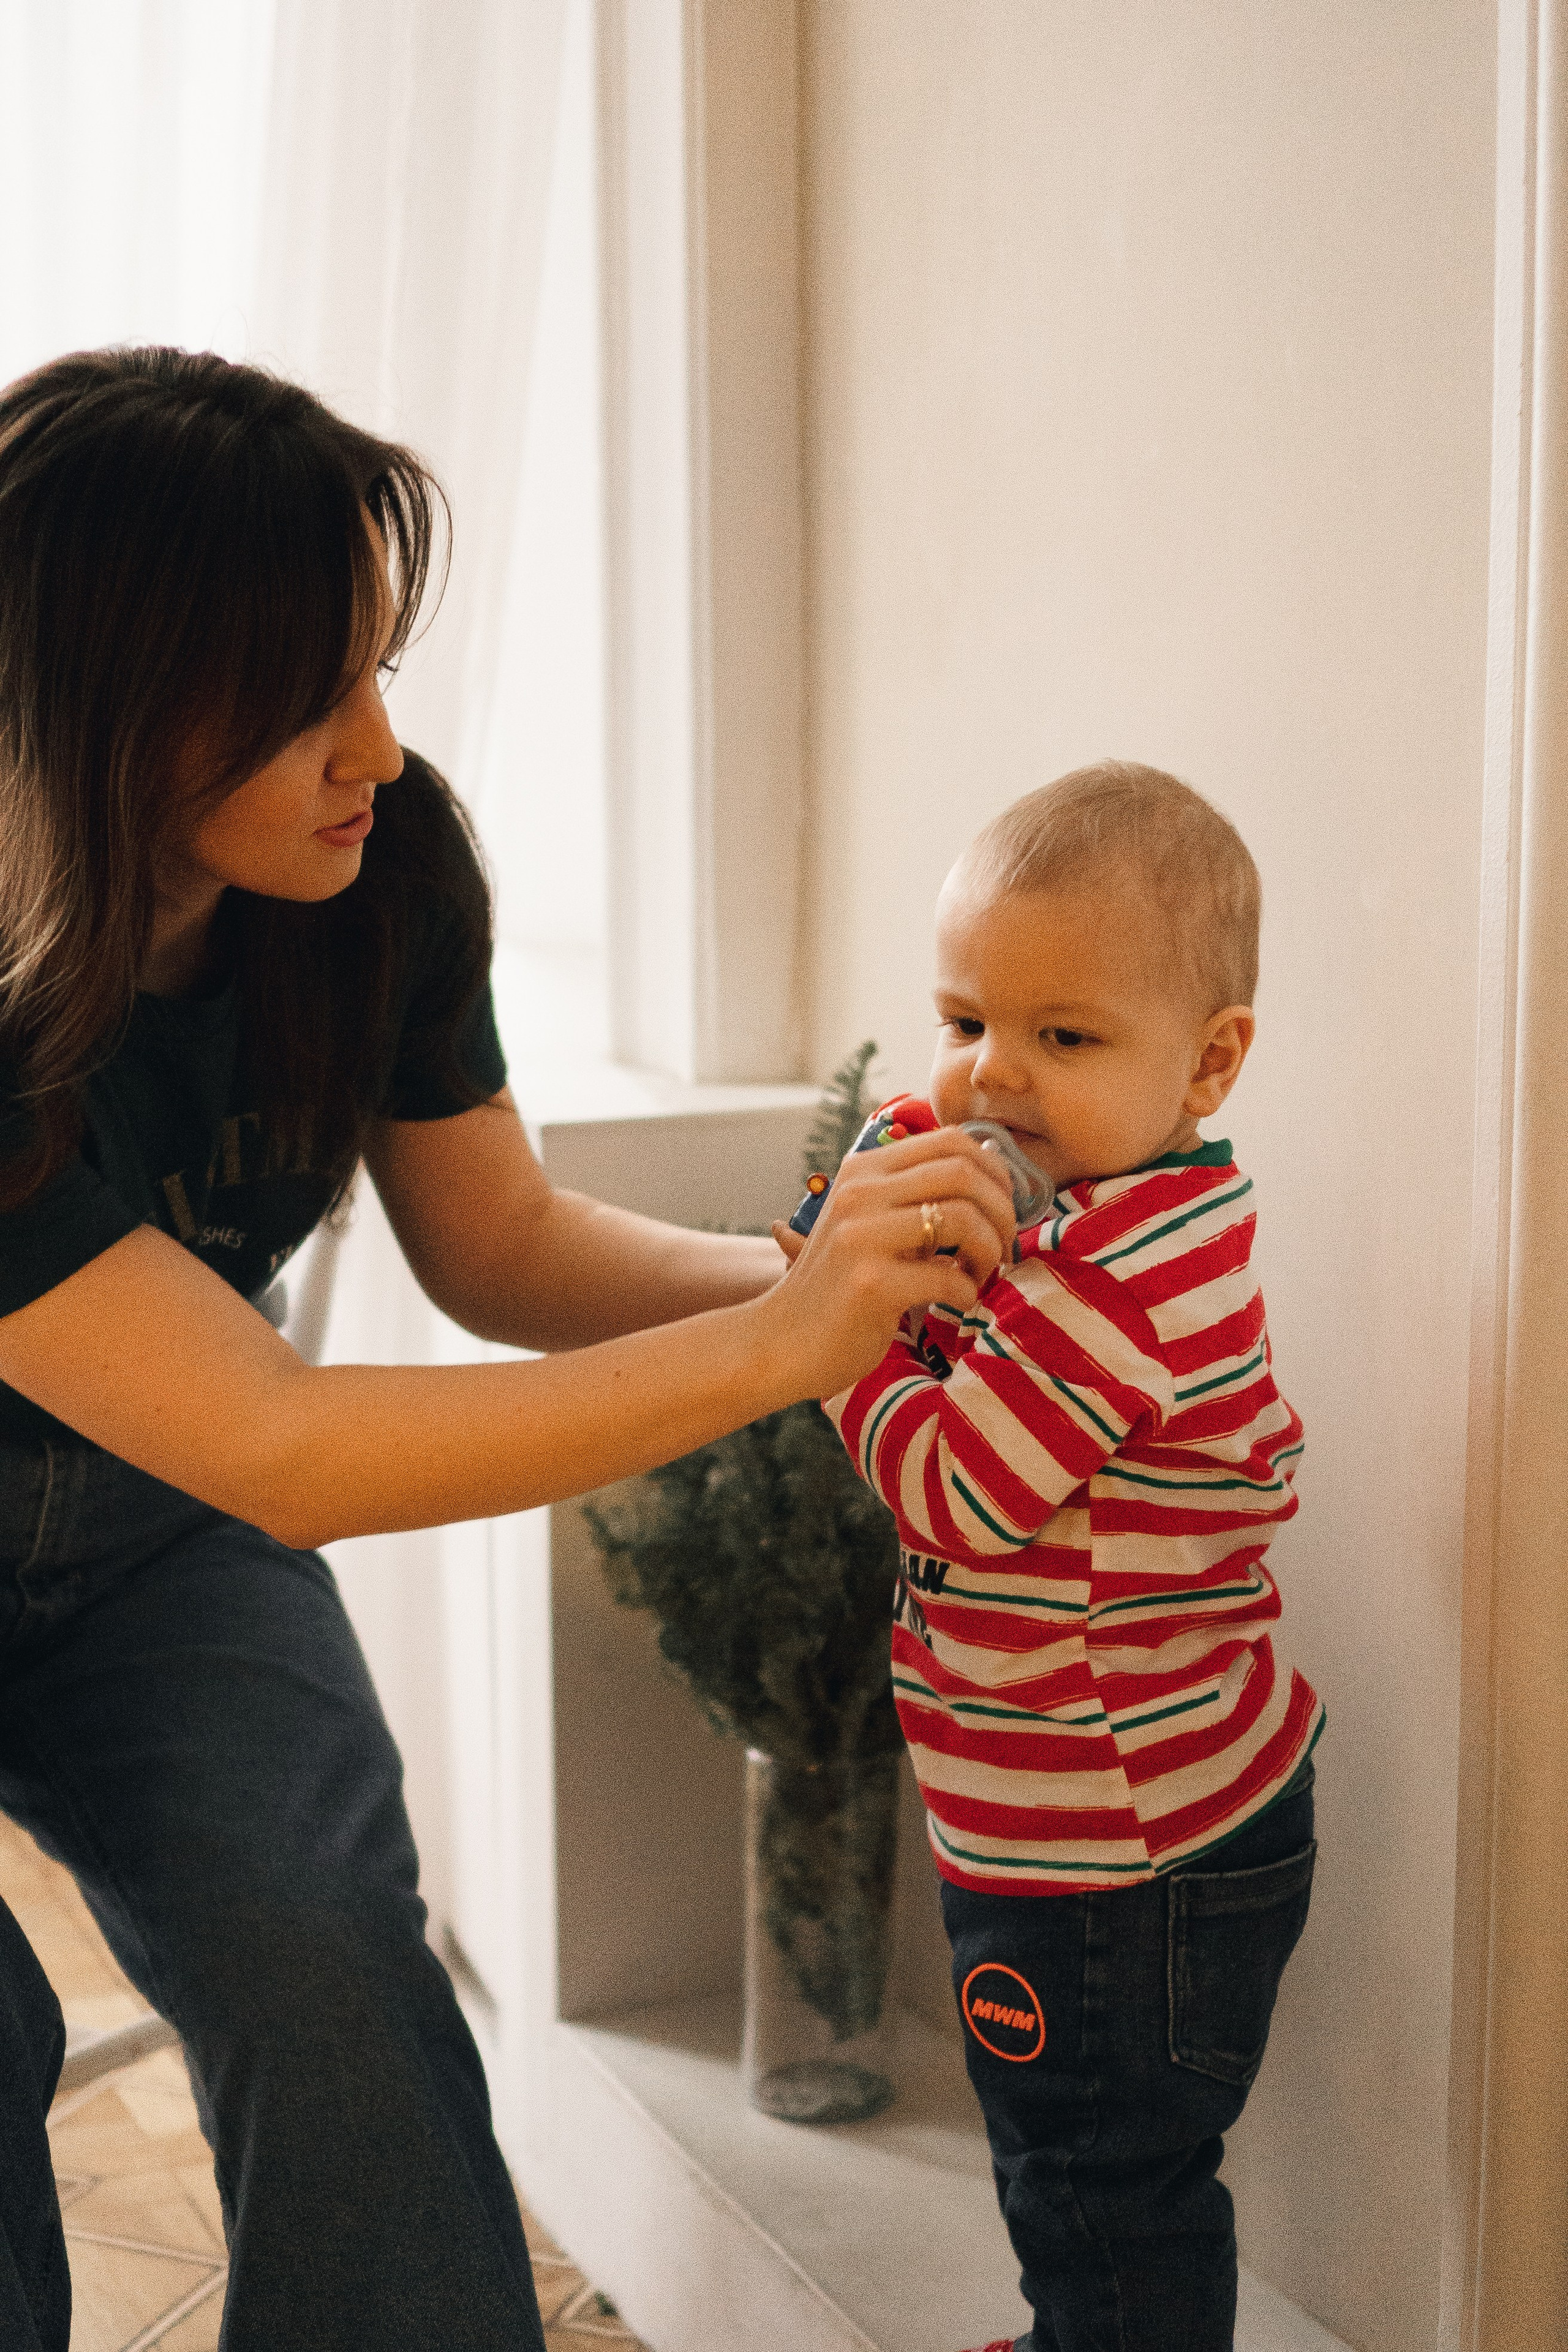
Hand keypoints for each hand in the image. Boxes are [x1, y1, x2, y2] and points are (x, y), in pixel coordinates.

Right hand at [755, 1126, 1015, 1398]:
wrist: (781, 1343)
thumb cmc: (839, 1287)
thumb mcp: (869, 1223)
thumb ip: (914, 1197)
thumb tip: (991, 1167)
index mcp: (863, 1170)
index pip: (952, 1140)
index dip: (996, 1170)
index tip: (1002, 1207)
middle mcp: (859, 1193)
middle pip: (964, 1172)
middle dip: (1002, 1211)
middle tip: (1001, 1246)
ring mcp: (862, 1237)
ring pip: (963, 1218)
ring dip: (990, 1251)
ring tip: (979, 1274)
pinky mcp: (870, 1284)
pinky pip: (950, 1277)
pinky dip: (968, 1293)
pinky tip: (956, 1302)